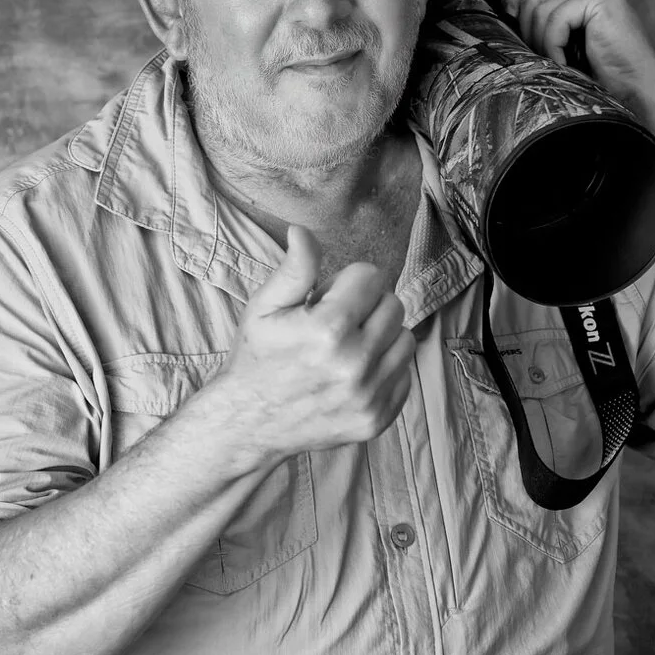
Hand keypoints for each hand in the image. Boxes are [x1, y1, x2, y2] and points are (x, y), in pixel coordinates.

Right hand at [207, 225, 415, 469]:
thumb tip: (303, 231)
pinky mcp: (379, 418)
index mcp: (328, 329)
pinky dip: (385, 369)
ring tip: (349, 346)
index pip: (371, 277)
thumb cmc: (257, 357)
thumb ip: (294, 268)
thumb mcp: (265, 306)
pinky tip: (355, 373)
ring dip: (381, 337)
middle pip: (393, 306)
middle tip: (337, 322)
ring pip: (405, 339)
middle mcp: (354, 364)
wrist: (248, 423)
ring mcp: (369, 396)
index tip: (328, 298)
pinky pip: (405, 375)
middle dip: (367, 306)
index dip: (348, 281)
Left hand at [502, 0, 654, 108]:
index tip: (507, 19)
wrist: (636, 94)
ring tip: (559, 64)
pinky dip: (553, 45)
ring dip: (541, 42)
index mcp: (584, 0)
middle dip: (528, 30)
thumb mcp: (562, 53)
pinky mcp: (602, 0)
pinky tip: (566, 63)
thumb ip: (542, 30)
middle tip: (544, 58)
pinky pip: (556, 19)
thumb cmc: (601, 82)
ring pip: (540, 7)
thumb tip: (505, 12)